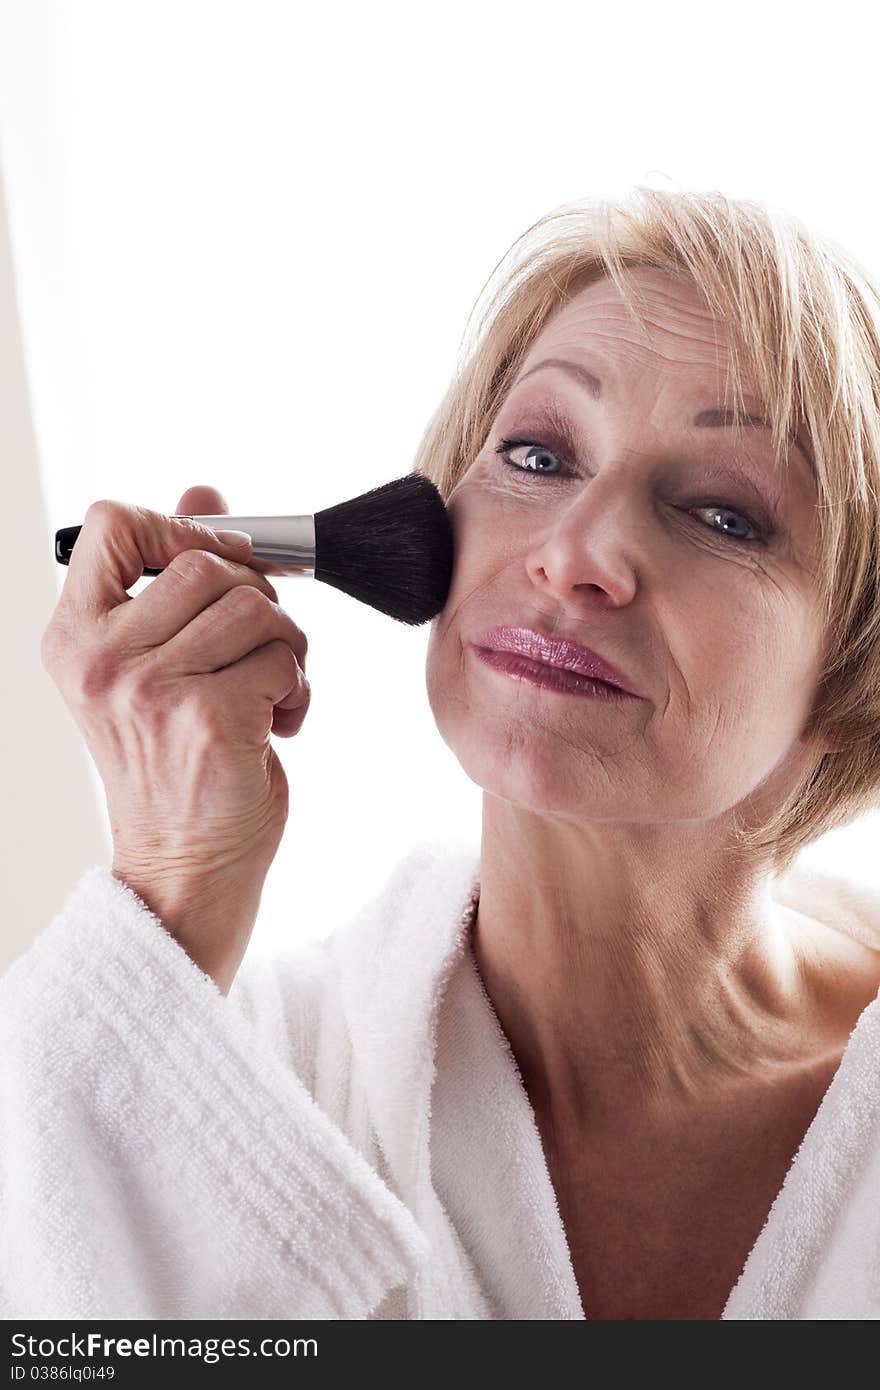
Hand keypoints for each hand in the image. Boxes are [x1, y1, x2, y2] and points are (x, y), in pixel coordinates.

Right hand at [41, 485, 311, 991]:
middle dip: (255, 599)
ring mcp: (151, 688)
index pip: (112, 522)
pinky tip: (277, 726)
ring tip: (267, 691)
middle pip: (207, 561)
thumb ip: (171, 577)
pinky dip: (299, 689)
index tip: (215, 569)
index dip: (180, 529)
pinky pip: (284, 658)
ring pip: (257, 607)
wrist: (184, 868)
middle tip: (255, 649)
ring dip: (285, 647)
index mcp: (74, 636)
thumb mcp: (154, 667)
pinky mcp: (209, 718)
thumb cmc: (173, 767)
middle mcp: (101, 658)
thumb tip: (205, 493)